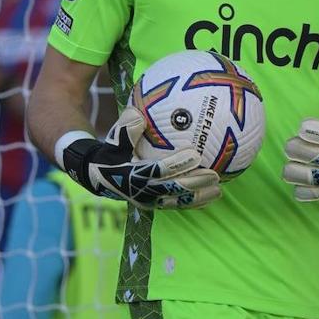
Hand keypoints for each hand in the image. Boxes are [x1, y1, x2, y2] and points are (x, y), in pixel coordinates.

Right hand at [61, 107, 220, 209]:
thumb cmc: (111, 151)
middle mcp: (142, 192)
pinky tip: (212, 196)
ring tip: (219, 189)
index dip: (177, 164)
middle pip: (172, 189)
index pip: (158, 170)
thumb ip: (126, 128)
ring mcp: (150, 201)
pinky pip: (177, 205)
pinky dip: (195, 202)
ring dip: (199, 196)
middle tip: (214, 175)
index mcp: (132, 175)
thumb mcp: (114, 139)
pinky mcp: (156, 205)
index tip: (195, 155)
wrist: (99, 175)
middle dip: (194, 183)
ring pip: (177, 201)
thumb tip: (137, 112)